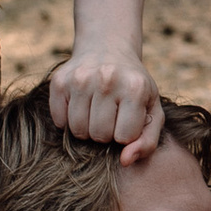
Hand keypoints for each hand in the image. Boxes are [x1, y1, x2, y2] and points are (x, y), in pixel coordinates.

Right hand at [46, 42, 166, 163]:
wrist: (107, 48)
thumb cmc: (133, 88)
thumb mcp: (151, 110)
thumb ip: (147, 141)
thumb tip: (125, 161)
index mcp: (135, 87)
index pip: (124, 137)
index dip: (125, 134)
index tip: (127, 119)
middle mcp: (107, 79)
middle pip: (99, 136)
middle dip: (105, 132)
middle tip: (110, 115)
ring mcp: (80, 78)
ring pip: (77, 131)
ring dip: (86, 128)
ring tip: (95, 111)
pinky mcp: (59, 81)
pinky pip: (59, 121)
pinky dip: (68, 120)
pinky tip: (80, 104)